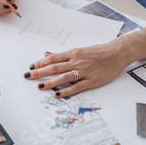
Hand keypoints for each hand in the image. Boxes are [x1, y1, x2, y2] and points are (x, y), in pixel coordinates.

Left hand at [23, 17, 145, 96]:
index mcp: (73, 53)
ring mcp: (84, 71)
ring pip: (64, 77)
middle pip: (54, 68)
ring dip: (50, 82)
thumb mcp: (79, 50)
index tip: (31, 67)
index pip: (53, 58)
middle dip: (40, 72)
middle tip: (28, 76)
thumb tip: (47, 55)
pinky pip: (77, 87)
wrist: (117, 53)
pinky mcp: (92, 81)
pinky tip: (57, 94)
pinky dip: (66, 91)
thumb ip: (62, 55)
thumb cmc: (97, 52)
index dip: (40, 63)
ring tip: (40, 86)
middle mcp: (76, 61)